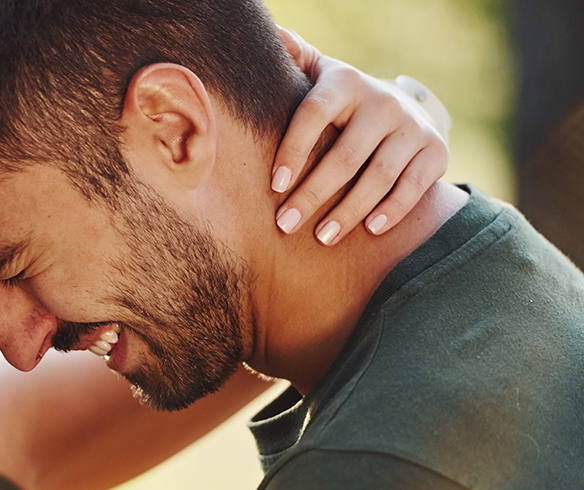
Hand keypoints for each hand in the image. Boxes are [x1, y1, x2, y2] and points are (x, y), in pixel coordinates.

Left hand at [272, 26, 449, 244]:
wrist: (399, 109)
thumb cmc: (339, 101)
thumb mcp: (318, 75)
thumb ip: (295, 58)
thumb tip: (273, 33)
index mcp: (345, 83)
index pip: (314, 114)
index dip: (294, 149)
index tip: (274, 185)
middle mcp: (382, 102)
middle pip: (345, 156)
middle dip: (313, 194)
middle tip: (286, 224)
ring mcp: (412, 127)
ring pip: (378, 176)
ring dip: (349, 211)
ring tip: (322, 237)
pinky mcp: (435, 151)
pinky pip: (413, 186)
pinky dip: (392, 210)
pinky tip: (370, 230)